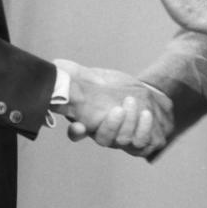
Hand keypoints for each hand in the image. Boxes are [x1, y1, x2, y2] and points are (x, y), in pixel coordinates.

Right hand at [54, 59, 172, 155]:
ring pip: (123, 140)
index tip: (79, 126)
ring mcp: (123, 140)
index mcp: (90, 120)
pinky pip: (141, 142)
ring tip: (132, 102)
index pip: (77, 132)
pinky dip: (144, 129)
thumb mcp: (99, 78)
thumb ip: (79, 74)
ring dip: (129, 122)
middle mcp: (106, 133)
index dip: (76, 132)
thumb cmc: (118, 88)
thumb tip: (57, 65)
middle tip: (118, 109)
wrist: (149, 94)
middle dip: (111, 126)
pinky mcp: (141, 142)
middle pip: (103, 139)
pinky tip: (145, 114)